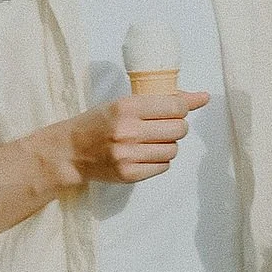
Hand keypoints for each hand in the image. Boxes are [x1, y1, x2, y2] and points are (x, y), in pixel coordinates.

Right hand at [66, 90, 208, 186]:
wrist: (70, 152)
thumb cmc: (98, 123)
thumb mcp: (124, 103)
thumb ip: (161, 99)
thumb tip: (202, 97)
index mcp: (126, 106)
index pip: (176, 106)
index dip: (183, 108)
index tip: (178, 109)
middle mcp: (128, 131)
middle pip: (179, 129)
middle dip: (177, 126)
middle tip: (164, 125)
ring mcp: (128, 155)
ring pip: (173, 149)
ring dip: (168, 144)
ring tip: (151, 141)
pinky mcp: (129, 175)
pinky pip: (163, 166)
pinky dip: (159, 160)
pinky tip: (145, 154)